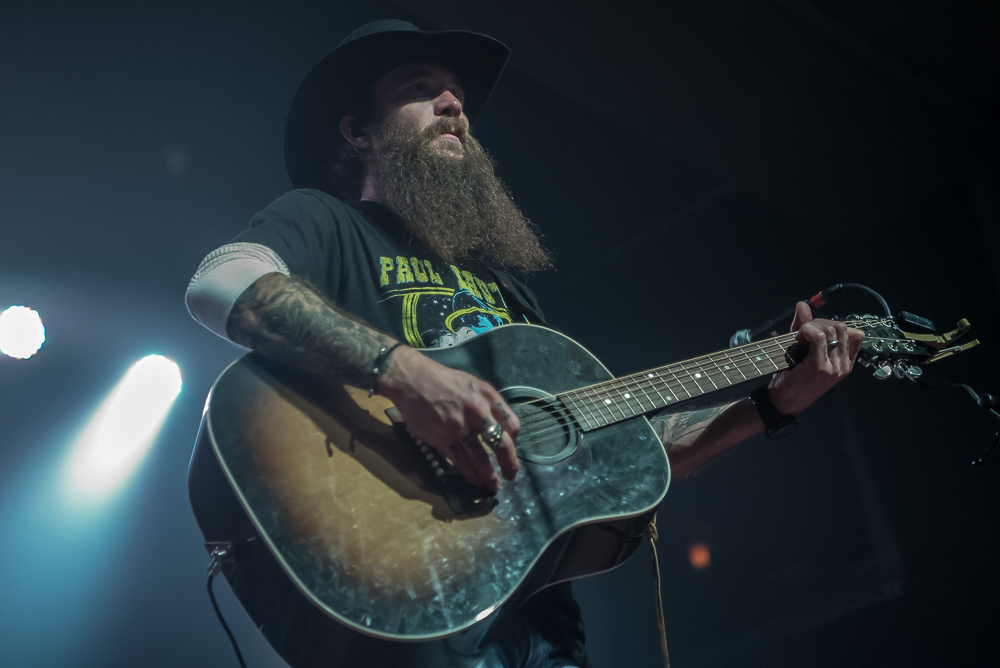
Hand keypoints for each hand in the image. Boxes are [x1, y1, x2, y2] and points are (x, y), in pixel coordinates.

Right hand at [377, 346, 520, 491]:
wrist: (413, 381)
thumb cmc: (444, 381)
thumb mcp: (473, 384)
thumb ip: (488, 403)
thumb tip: (499, 426)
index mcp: (488, 396)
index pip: (513, 425)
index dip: (515, 442)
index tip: (511, 450)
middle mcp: (478, 412)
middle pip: (502, 444)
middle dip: (510, 464)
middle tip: (511, 476)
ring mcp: (460, 427)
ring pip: (481, 458)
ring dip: (489, 476)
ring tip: (493, 486)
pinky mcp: (443, 438)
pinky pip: (461, 462)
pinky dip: (470, 474)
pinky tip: (475, 480)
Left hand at [767, 302, 864, 415]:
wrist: (782, 401)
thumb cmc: (792, 378)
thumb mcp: (802, 351)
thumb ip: (805, 327)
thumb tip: (802, 305)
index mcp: (845, 363)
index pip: (855, 334)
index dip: (834, 325)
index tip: (816, 331)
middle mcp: (844, 366)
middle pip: (842, 328)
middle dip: (821, 322)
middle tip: (803, 331)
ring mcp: (835, 367)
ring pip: (832, 330)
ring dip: (812, 326)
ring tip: (799, 336)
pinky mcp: (821, 368)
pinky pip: (820, 337)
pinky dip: (807, 331)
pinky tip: (798, 338)